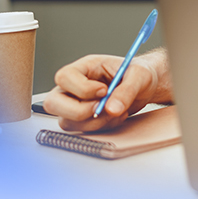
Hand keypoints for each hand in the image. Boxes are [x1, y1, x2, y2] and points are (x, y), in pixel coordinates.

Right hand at [43, 53, 161, 131]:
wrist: (145, 87)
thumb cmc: (138, 75)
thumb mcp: (140, 76)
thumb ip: (127, 90)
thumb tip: (111, 108)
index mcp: (84, 68)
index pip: (64, 77)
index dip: (82, 88)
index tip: (104, 90)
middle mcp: (73, 87)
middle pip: (52, 103)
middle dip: (78, 111)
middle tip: (101, 108)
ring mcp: (75, 104)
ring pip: (66, 121)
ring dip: (94, 122)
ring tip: (116, 111)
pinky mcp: (82, 119)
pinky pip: (82, 130)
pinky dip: (101, 128)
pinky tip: (115, 117)